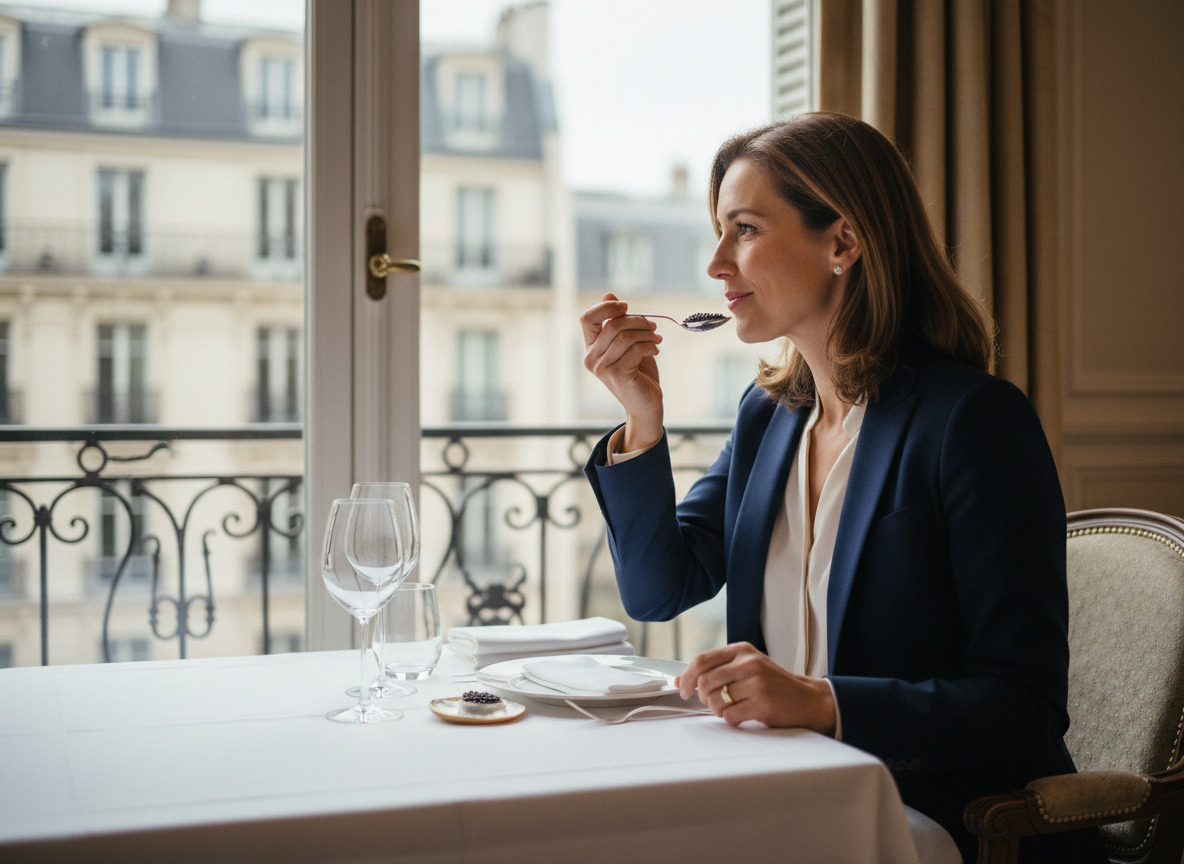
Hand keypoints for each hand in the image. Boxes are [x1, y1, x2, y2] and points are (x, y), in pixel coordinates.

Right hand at [579, 292, 663, 449]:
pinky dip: (650, 345)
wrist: (645, 403)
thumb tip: (608, 294)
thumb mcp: (628, 342)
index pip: (587, 318)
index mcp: (590, 347)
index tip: (626, 306)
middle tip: (653, 327)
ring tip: (656, 339)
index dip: (606, 307)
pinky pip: (635, 349)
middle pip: (613, 325)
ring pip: (625, 336)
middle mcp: (591, 358)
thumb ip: (618, 321)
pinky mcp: (618, 375)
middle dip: (638, 321)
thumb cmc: (638, 372)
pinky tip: (656, 350)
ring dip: (646, 334)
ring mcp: (602, 368)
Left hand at [676, 642, 836, 733]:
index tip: (684, 689)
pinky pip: (729, 716)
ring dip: (717, 710)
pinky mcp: (762, 704)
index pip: (701, 660)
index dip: (687, 677)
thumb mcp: (746, 668)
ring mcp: (756, 683)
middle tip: (712, 702)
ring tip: (731, 708)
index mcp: (742, 650)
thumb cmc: (774, 684)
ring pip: (715, 700)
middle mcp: (748, 663)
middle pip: (705, 681)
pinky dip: (731, 719)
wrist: (808, 699)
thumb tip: (679, 680)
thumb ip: (715, 670)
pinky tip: (742, 715)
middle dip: (703, 697)